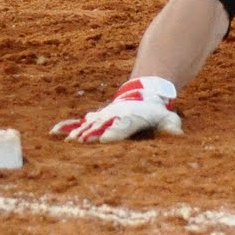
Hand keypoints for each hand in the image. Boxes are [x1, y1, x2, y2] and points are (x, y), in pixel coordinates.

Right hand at [51, 77, 182, 142]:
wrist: (143, 92)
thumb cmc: (154, 111)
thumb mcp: (165, 118)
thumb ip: (171, 127)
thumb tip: (180, 134)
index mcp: (128, 119)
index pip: (119, 128)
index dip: (111, 133)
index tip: (102, 140)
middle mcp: (113, 118)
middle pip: (100, 127)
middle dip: (89, 135)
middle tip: (78, 142)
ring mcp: (103, 117)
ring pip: (88, 125)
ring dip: (77, 133)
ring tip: (64, 139)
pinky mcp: (97, 119)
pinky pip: (80, 123)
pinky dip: (68, 127)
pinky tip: (54, 132)